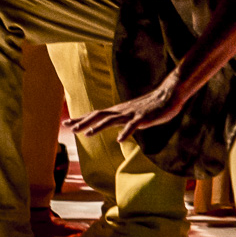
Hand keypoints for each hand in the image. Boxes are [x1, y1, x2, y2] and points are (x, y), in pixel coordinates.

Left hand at [67, 77, 183, 141]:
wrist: (168, 96)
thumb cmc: (151, 107)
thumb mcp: (132, 114)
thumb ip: (122, 120)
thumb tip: (114, 128)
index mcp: (118, 111)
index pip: (95, 115)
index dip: (81, 119)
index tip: (67, 124)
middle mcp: (121, 111)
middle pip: (98, 115)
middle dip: (83, 122)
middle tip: (69, 128)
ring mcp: (131, 114)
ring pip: (112, 120)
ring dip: (99, 127)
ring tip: (87, 134)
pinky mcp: (143, 117)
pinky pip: (133, 125)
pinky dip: (126, 132)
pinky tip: (119, 140)